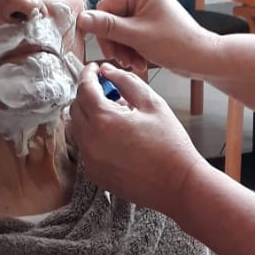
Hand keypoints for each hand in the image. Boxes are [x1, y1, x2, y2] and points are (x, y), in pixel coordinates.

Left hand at [68, 63, 206, 216]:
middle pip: (75, 107)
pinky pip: (84, 147)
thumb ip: (127, 82)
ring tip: (114, 116)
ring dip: (89, 116)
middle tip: (109, 92)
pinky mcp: (94, 174)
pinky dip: (93, 136)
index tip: (94, 69)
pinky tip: (115, 137)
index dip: (88, 74)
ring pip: (76, 128)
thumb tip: (107, 71)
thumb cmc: (171, 145)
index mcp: (104, 120)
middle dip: (88, 94)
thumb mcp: (153, 104)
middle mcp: (90, 141)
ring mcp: (90, 160)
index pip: (84, 88)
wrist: (178, 185)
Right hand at [80, 0, 220, 78]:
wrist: (201, 58)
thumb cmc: (177, 44)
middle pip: (112, 19)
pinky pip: (130, 34)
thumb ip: (106, 27)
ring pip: (119, 30)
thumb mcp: (136, 35)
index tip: (109, 50)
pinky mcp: (149, 21)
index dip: (104, 31)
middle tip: (123, 59)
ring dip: (124, 49)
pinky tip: (139, 61)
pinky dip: (131, 49)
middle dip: (117, 43)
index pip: (106, 6)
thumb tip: (82, 19)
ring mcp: (146, 7)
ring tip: (135, 63)